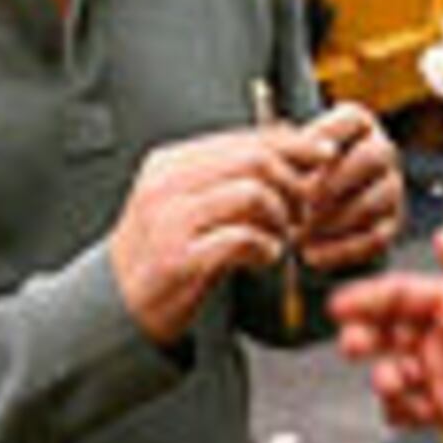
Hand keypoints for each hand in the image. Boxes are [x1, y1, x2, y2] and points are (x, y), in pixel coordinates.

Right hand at [109, 126, 307, 343]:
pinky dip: (266, 248)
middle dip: (292, 184)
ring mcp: (169, 221)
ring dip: (280, 219)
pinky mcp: (178, 259)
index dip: (294, 144)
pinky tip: (262, 258)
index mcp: (170, 163)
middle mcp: (166, 185)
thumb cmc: (164, 251)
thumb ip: (228, 175)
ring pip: (253, 195)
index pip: (245, 138)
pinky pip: (243, 239)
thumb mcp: (186, 201)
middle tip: (299, 212)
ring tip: (277, 238)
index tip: (324, 155)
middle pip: (255, 160)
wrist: (117, 304)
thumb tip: (291, 144)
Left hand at [295, 104, 403, 273]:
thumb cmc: (287, 177)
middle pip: (373, 157)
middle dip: (332, 183)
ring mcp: (391, 190)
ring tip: (298, 232)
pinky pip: (375, 238)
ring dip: (332, 220)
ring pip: (374, 201)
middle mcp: (382, 152)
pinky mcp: (390, 226)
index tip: (294, 161)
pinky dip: (340, 250)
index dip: (322, 139)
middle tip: (299, 202)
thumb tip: (303, 153)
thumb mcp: (284, 156)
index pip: (351, 119)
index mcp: (358, 125)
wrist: (299, 218)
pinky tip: (311, 255)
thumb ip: (289, 150)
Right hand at [330, 230, 442, 442]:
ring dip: (383, 377)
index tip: (342, 305)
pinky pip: (406, 411)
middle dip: (363, 336)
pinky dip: (397, 410)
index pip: (401, 297)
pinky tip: (407, 407)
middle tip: (354, 343)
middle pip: (386, 334)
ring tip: (392, 380)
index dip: (369, 299)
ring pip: (391, 373)